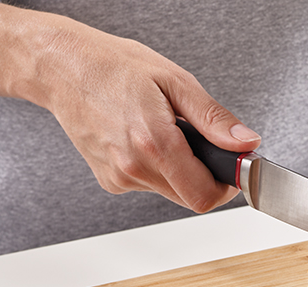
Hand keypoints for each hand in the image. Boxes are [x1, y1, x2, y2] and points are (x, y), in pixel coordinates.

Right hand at [0, 2, 259, 212]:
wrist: (62, 67)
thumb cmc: (114, 67)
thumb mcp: (175, 81)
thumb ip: (213, 119)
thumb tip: (245, 143)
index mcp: (154, 143)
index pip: (205, 195)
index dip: (226, 187)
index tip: (231, 169)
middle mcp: (133, 167)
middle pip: (191, 199)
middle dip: (206, 178)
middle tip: (202, 146)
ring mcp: (119, 177)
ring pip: (172, 193)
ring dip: (181, 172)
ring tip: (166, 134)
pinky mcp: (110, 181)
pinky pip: (150, 186)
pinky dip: (158, 170)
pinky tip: (144, 141)